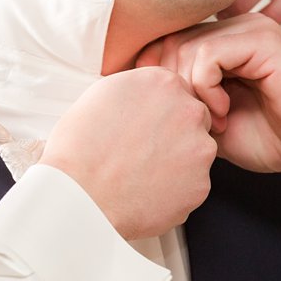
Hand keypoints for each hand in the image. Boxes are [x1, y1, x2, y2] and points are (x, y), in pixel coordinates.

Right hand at [41, 68, 216, 240]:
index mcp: (162, 84)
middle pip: (193, 118)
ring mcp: (199, 148)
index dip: (159, 110)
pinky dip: (174, 189)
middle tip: (144, 151)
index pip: (176, 91)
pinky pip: (192, 184)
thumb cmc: (79, 150)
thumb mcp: (100, 97)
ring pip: (196, 152)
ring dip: (177, 161)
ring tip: (140, 173)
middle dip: (175, 133)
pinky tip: (147, 190)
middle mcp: (188, 110)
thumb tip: (145, 99)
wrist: (80, 196)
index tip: (146, 125)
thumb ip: (136, 91)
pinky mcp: (201, 183)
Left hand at [138, 14, 280, 182]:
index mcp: (218, 39)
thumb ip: (178, 99)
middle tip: (192, 119)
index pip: (160, 43)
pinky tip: (224, 112)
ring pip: (183, 48)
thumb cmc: (272, 135)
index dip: (153, 80)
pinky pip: (207, 56)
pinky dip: (205, 89)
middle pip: (167, 43)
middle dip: (169, 88)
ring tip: (213, 119)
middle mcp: (231, 26)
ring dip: (189, 92)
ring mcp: (247, 27)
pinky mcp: (261, 39)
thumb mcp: (208, 119)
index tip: (169, 113)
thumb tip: (132, 96)